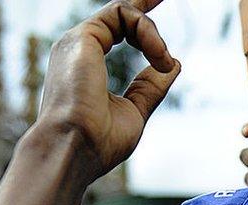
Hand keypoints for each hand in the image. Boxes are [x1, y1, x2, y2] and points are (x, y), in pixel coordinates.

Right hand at [37, 0, 179, 182]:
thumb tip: (173, 65)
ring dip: (154, 37)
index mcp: (87, 66)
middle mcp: (79, 49)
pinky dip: (148, 32)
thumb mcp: (134, 111)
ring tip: (163, 61)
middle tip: (163, 3)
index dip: (140, 21)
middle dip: (144, 6)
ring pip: (124, 14)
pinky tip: (159, 56)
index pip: (115, 31)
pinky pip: (123, 14)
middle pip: (117, 15)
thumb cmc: (99, 142)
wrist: (74, 147)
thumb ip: (149, 88)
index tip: (157, 2)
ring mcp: (79, 41)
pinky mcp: (84, 36)